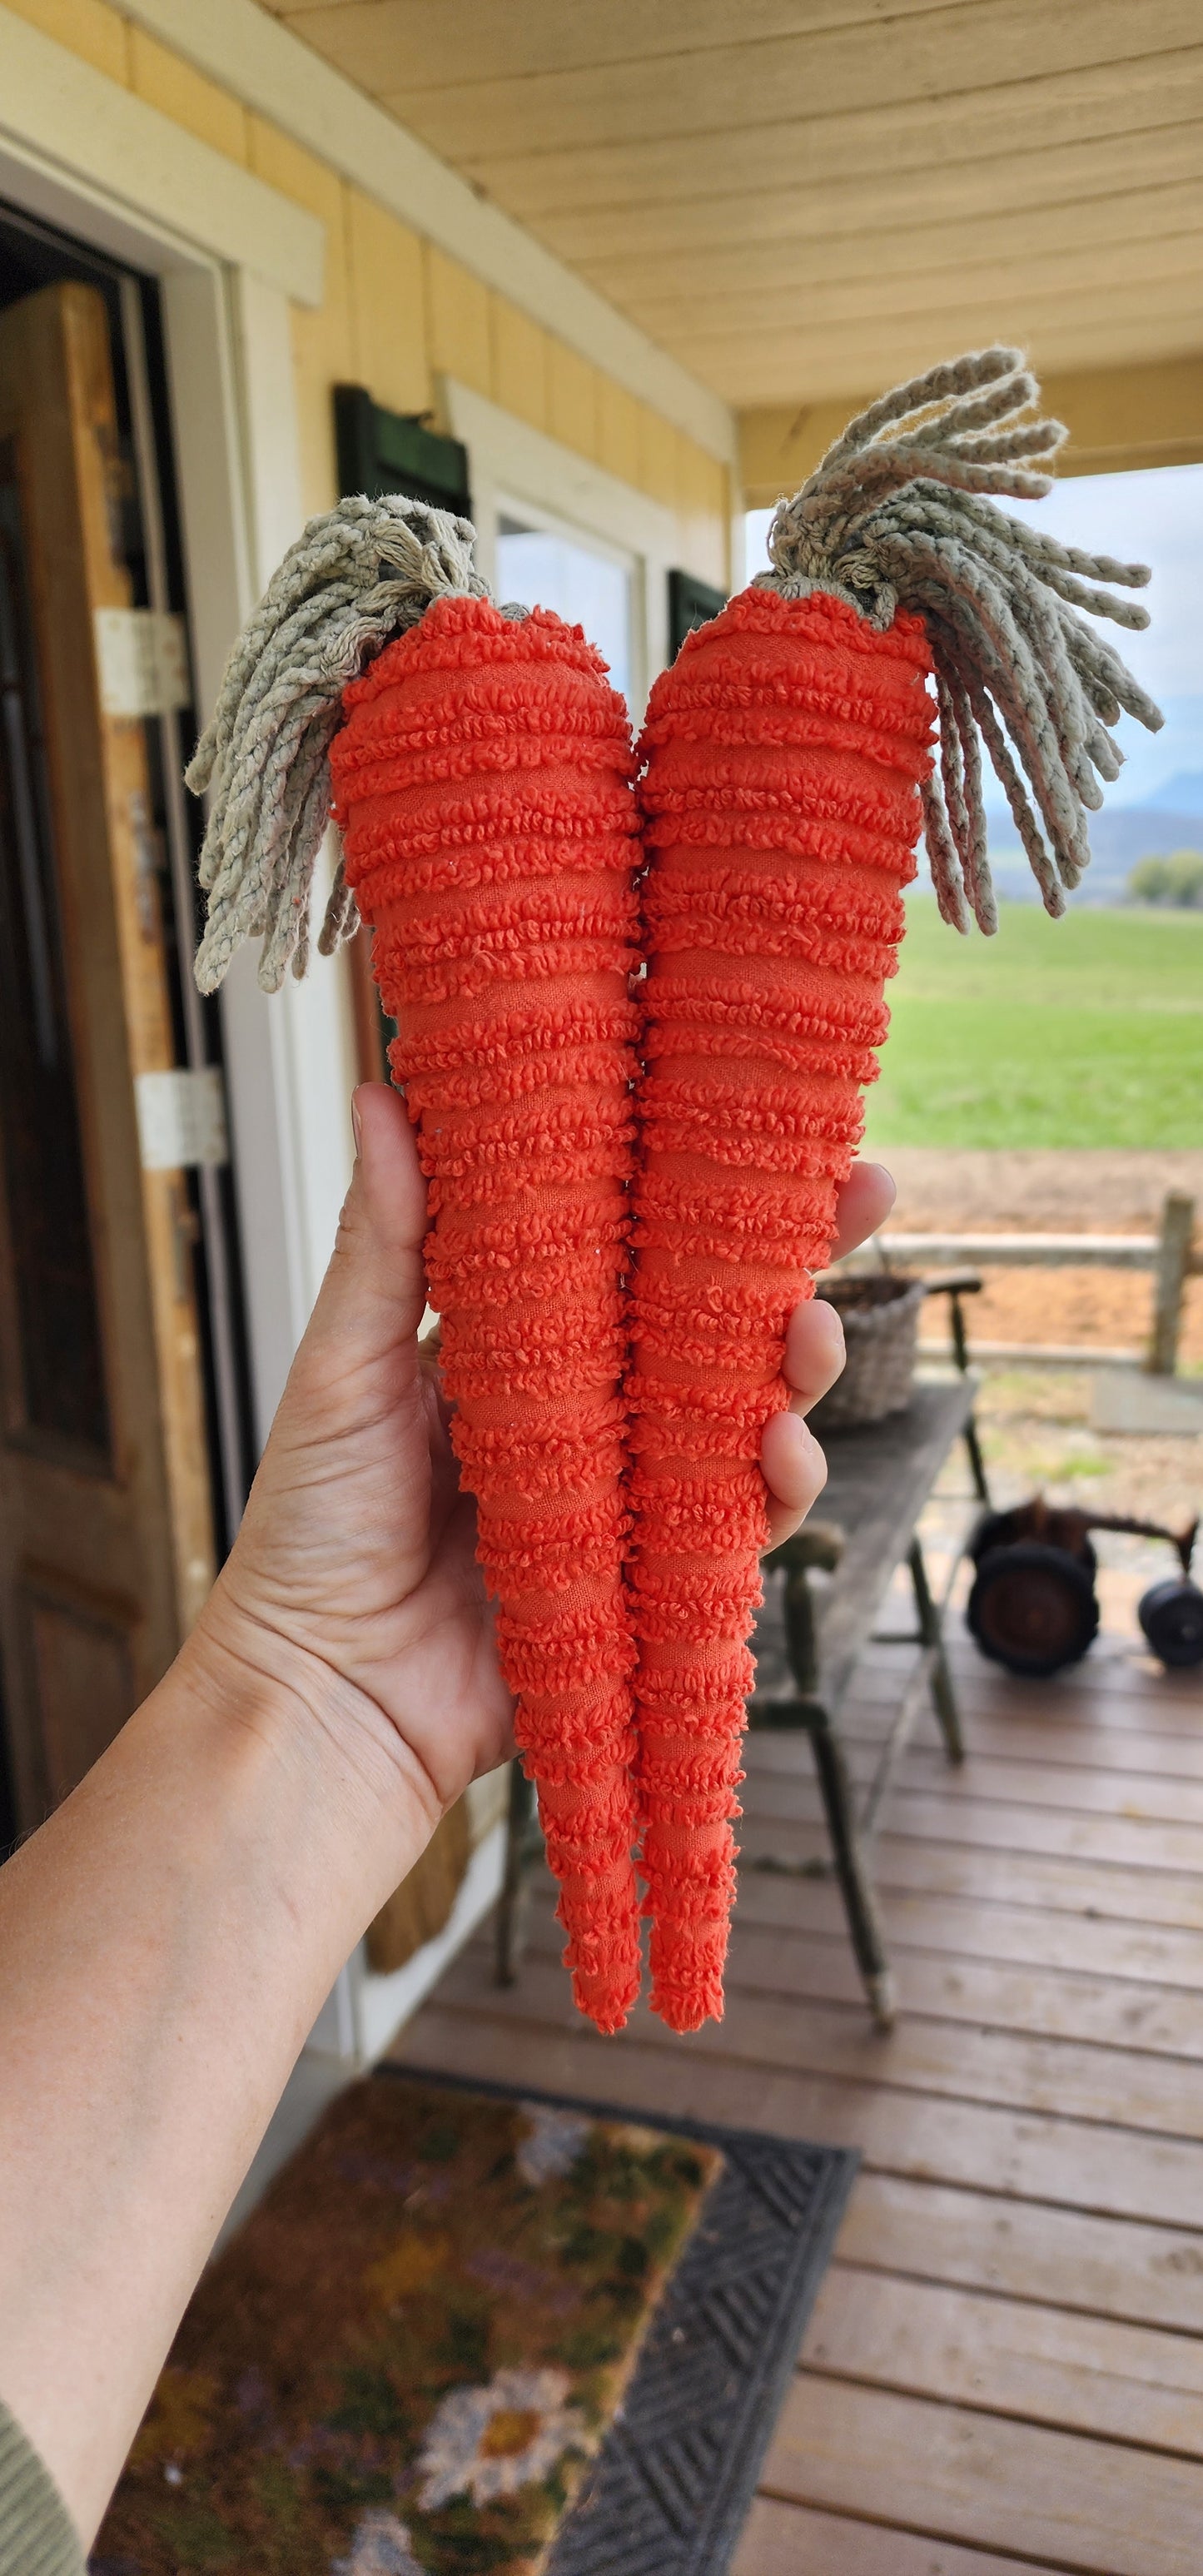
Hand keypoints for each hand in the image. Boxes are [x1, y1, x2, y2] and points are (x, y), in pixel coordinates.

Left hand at [196, 1084, 890, 1822]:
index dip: (710, 1188)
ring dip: (800, 1369)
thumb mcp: (344, 1368)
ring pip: (749, 1413)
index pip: (639, 1246)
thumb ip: (385, 1243)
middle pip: (720, 1321)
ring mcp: (633, 1494)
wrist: (323, 1694)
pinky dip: (775, 1487)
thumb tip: (384, 1094)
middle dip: (799, 1260)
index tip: (775, 1126)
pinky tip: (781, 1451)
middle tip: (859, 1202)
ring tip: (811, 1336)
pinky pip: (739, 1524)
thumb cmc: (311, 1531)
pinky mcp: (655, 1579)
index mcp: (526, 1342)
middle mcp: (593, 1411)